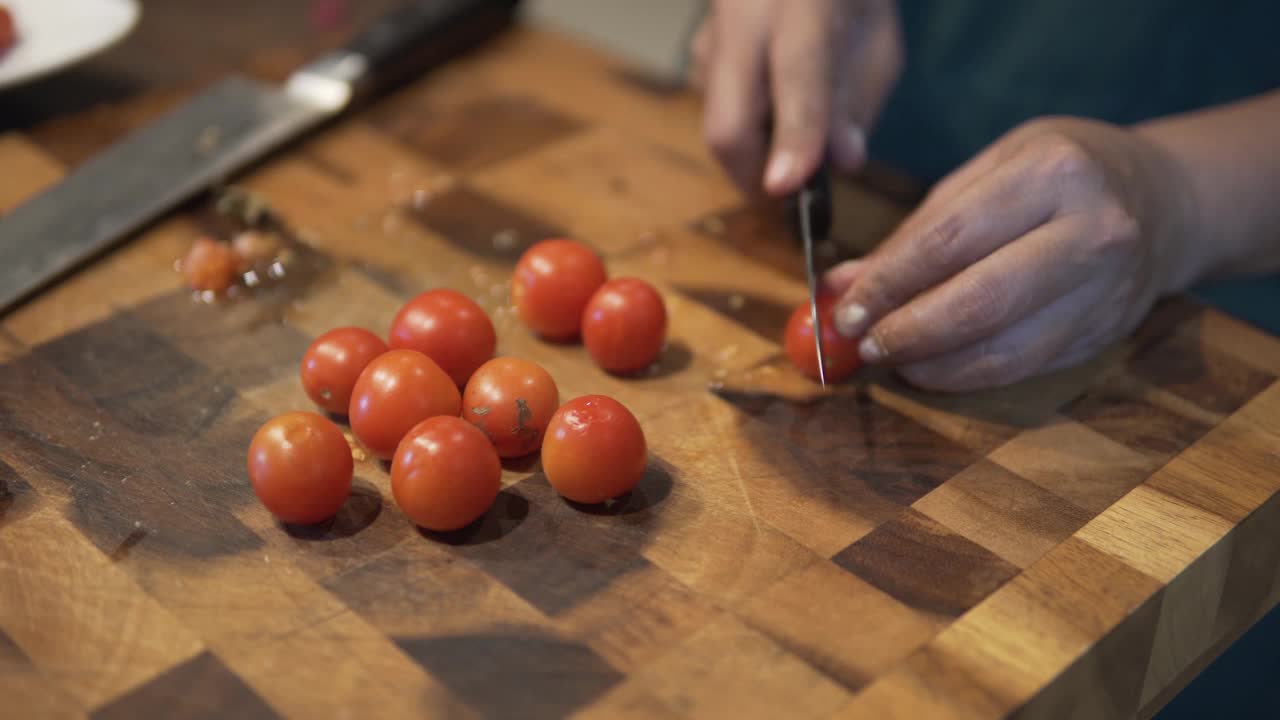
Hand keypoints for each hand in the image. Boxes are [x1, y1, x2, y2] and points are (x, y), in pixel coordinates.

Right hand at [691, 0, 900, 194]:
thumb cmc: (846, 0)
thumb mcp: (878, 40)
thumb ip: (860, 100)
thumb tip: (840, 162)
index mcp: (804, 3)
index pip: (797, 76)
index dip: (794, 135)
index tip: (786, 187)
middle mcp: (744, 17)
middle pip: (728, 125)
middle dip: (755, 178)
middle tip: (791, 192)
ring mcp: (711, 38)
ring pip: (720, 127)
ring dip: (756, 153)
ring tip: (793, 132)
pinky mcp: (698, 57)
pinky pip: (720, 112)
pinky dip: (749, 128)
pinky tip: (774, 102)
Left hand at [824, 117, 1201, 391]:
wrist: (1165, 200)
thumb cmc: (1058, 176)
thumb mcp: (989, 171)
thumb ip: (916, 230)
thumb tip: (841, 285)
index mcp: (1053, 172)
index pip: (950, 240)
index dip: (888, 283)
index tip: (844, 310)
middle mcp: (1090, 231)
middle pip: (980, 301)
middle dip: (908, 331)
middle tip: (862, 345)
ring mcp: (1106, 288)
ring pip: (1004, 348)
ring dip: (933, 364)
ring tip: (891, 360)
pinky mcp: (1106, 332)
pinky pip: (1025, 366)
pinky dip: (968, 375)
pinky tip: (932, 368)